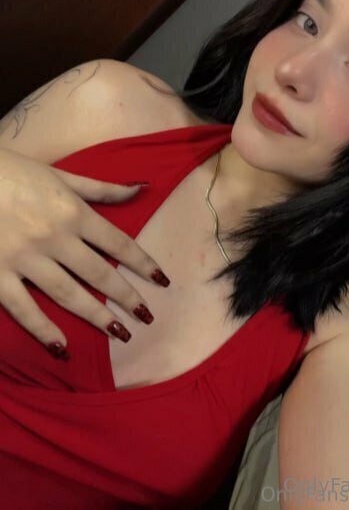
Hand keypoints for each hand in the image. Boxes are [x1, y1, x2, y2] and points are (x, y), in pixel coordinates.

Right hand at [0, 147, 169, 353]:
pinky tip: (62, 347)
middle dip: (127, 296)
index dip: (143, 263)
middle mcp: (55, 238)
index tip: (162, 280)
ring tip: (120, 333)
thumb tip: (142, 187)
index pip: (118, 243)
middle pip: (99, 273)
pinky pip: (22, 307)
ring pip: (68, 294)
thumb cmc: (14, 172)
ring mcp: (25, 258)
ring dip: (96, 316)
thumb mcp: (61, 176)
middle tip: (148, 316)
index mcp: (73, 212)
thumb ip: (102, 189)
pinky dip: (42, 329)